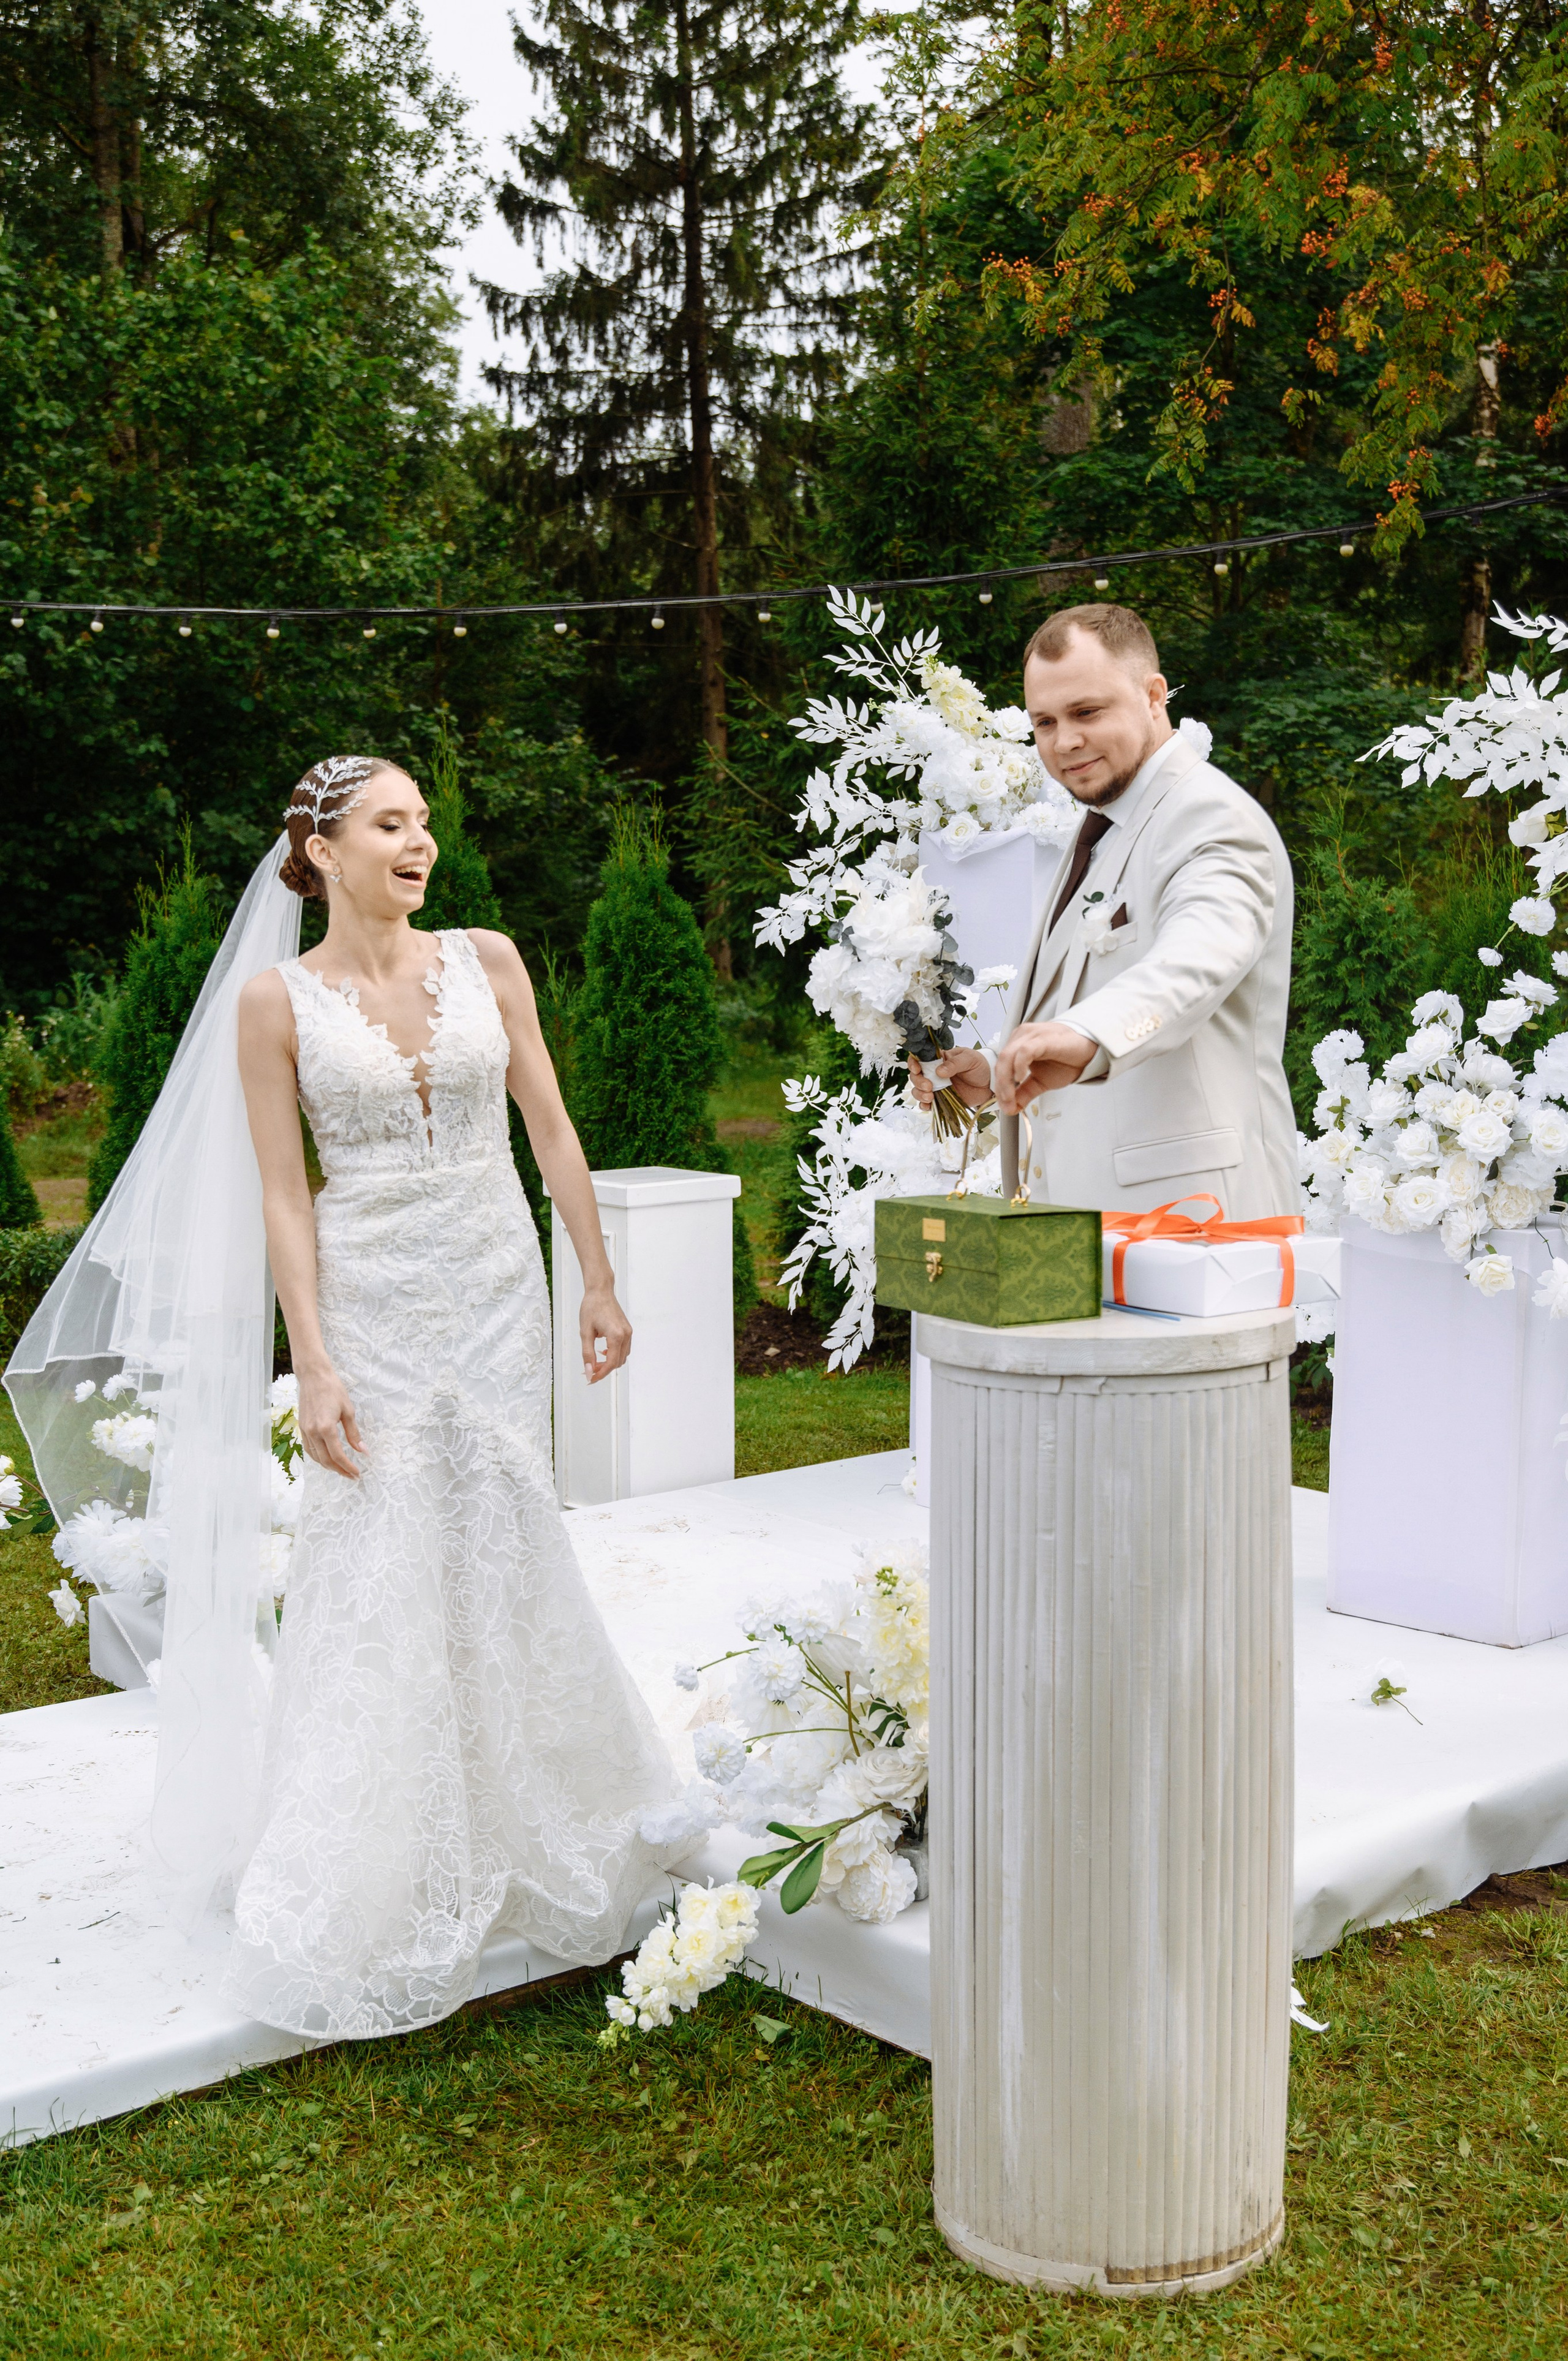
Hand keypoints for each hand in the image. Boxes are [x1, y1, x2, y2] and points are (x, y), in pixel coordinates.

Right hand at [297, 1363, 366, 1479]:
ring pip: (315, 1457)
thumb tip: (362, 1451)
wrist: (313, 1376)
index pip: (338, 1455)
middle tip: (352, 1475)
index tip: (357, 1473)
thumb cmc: (333, 1389)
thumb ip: (354, 1433)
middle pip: (326, 1460)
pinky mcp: (301, 1428)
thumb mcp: (348, 1410)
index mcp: (326, 1428)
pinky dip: (318, 1458)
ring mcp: (305, 1431)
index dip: (348, 1467)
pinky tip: (327, 1459)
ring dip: (328, 1466)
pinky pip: (309, 1449)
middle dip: (340, 1471)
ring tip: (341, 1470)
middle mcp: (313, 1432)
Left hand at [580, 1282, 631, 1383]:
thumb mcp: (585, 1332)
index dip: (600, 1374)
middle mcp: (626, 1335)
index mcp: (616, 1336)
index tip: (590, 1379)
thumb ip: (587, 1354)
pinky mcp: (628, 1330)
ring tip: (594, 1362)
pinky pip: (624, 1349)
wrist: (600, 1291)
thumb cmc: (591, 1308)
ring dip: (609, 1363)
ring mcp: (629, 1332)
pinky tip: (602, 1352)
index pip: (611, 1363)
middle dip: (604, 1369)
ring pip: (622, 1357)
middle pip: (617, 1362)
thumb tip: (589, 1372)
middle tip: (589, 1370)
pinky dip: (614, 1355)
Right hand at [909, 1046, 993, 1111]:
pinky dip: (925, 1105)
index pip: (920, 1059)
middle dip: (918, 1082)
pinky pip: (928, 1103)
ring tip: (930, 1097)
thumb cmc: (980, 1066)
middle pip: (916, 1076)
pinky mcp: (941, 1099)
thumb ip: (955, 1063)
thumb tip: (939, 1071)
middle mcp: (934, 1073)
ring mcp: (937, 1087)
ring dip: (920, 1094)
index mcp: (939, 1059)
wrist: (990, 1083)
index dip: (914, 1063)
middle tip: (929, 1086)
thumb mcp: (970, 1059)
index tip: (917, 1070)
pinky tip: (929, 1105)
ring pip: (919, 1090)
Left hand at [993, 1023, 1098, 1112]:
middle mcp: (1021, 1036)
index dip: (999, 1088)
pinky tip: (1021, 1078)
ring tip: (1011, 1097)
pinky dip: (1019, 1066)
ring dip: (1006, 1080)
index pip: (1000, 1066)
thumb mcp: (1040, 1082)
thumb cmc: (1066, 1061)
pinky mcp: (1043, 1038)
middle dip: (1001, 1087)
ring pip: (1007, 1056)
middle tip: (1007, 1104)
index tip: (1005, 1106)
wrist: (1090, 1053)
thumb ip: (1024, 1093)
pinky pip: (1024, 1051)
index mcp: (1017, 1044)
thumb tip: (1010, 1108)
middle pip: (1000, 1061)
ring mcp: (1031, 1036)